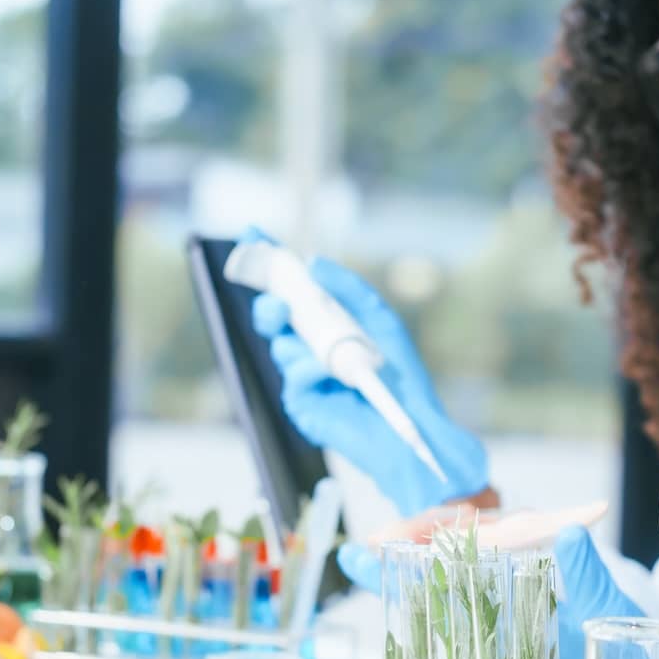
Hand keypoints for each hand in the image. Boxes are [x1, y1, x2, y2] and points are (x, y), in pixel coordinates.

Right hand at [249, 245, 487, 516]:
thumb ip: (348, 289)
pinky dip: (308, 369)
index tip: (250, 235)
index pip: (291, 287)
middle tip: (277, 302)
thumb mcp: (379, 320)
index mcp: (326, 321)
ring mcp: (302, 375)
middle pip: (274, 315)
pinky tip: (326, 374)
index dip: (270, 262)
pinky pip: (293, 376)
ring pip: (279, 345)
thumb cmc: (400, 375)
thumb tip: (314, 260)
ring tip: (321, 349)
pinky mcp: (301, 403)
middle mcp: (310, 344)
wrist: (408, 423)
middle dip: (269, 303)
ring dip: (295, 340)